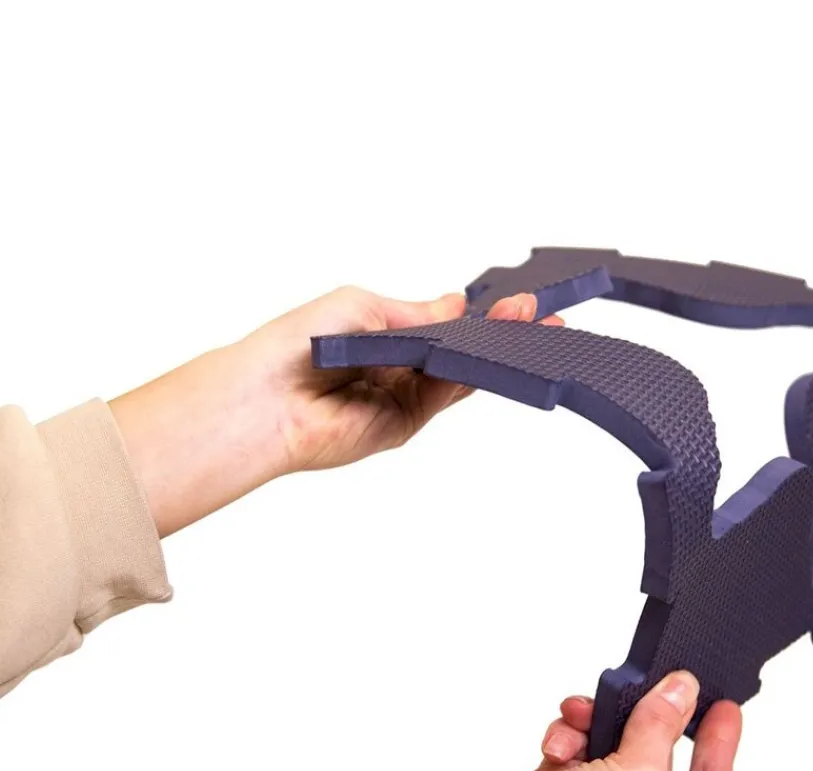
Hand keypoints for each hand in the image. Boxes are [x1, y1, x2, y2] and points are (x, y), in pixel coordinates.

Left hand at [110, 286, 558, 536]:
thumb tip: (459, 303)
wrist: (268, 397)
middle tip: (544, 318)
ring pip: (461, 375)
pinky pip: (443, 397)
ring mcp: (404, 399)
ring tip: (526, 328)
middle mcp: (400, 367)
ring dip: (495, 352)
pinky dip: (469, 377)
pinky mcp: (403, 426)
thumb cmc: (299, 343)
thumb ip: (419, 313)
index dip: (484, 314)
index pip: (448, 323)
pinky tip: (489, 356)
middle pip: (463, 351)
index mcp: (388, 334)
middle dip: (503, 334)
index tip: (520, 301)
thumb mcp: (365, 307)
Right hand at [376, 671, 742, 770]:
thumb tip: (679, 692)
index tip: (724, 706)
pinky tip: (558, 742)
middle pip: (655, 758)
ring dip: (596, 724)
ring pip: (609, 747)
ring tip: (583, 715)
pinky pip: (572, 750)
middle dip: (642, 721)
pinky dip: (566, 738)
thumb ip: (660, 727)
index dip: (719, 743)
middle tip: (644, 687)